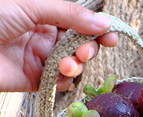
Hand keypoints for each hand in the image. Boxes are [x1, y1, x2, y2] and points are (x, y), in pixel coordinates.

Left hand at [0, 0, 117, 91]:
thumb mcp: (31, 6)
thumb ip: (70, 14)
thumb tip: (104, 22)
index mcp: (45, 15)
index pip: (80, 23)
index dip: (98, 30)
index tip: (111, 37)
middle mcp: (46, 36)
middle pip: (81, 44)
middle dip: (88, 49)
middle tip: (84, 52)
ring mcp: (41, 59)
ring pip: (74, 64)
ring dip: (76, 65)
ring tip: (66, 64)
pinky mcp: (35, 80)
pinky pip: (60, 82)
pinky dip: (64, 81)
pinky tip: (58, 76)